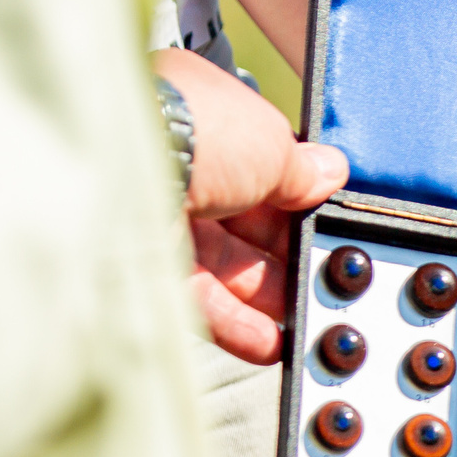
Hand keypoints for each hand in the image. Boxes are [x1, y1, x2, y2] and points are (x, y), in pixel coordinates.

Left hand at [154, 47, 347, 363]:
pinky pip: (196, 295)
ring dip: (267, 296)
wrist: (126, 163)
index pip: (259, 164)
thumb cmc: (195, 130)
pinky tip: (269, 341)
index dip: (297, 197)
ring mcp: (156, 212)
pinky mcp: (141, 262)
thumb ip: (303, 168)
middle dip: (287, 255)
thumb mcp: (272, 143)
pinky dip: (234, 321)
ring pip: (223, 264)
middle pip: (244, 222)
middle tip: (322, 279)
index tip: (326, 224)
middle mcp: (176, 161)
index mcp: (204, 116)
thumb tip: (330, 173)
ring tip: (304, 319)